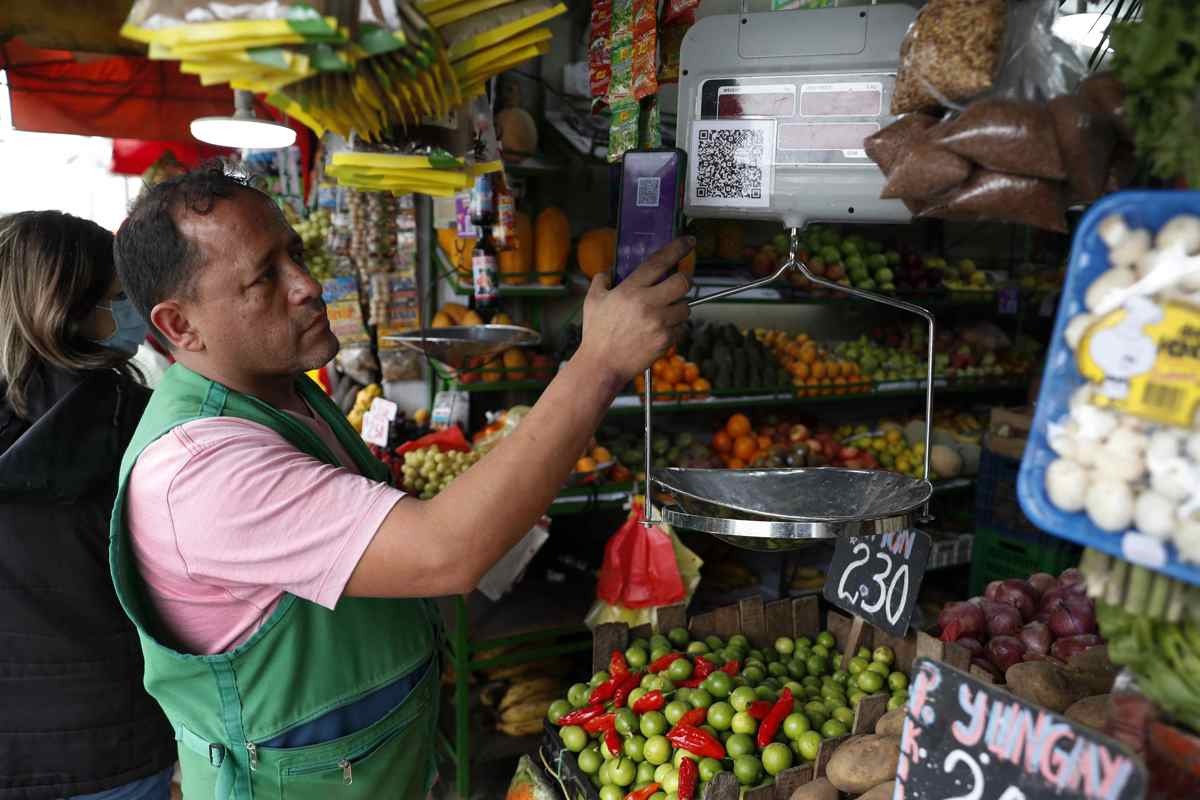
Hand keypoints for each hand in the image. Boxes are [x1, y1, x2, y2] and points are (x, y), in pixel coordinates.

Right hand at [575, 237, 692, 387]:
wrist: (602, 365)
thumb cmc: (597, 334)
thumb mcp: (592, 301)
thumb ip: (601, 281)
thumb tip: (607, 273)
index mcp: (630, 289)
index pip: (660, 262)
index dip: (678, 248)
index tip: (689, 241)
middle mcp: (647, 303)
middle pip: (683, 282)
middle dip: (683, 281)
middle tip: (676, 284)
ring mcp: (659, 323)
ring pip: (685, 307)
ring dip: (678, 307)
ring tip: (663, 313)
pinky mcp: (666, 340)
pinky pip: (681, 328)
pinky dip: (674, 328)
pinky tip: (659, 330)